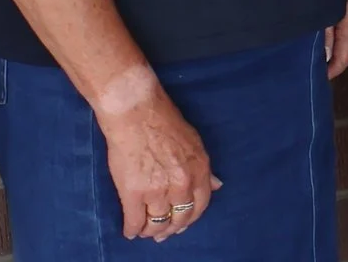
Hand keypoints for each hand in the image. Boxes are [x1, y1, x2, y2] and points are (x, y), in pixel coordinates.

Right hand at [97, 81, 218, 240]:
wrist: (136, 113)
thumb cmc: (165, 122)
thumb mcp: (195, 143)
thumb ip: (204, 168)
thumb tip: (216, 186)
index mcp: (200, 170)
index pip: (200, 205)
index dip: (190, 218)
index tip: (183, 224)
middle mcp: (181, 183)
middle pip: (179, 218)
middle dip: (171, 229)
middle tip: (163, 234)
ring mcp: (157, 190)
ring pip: (157, 223)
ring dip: (151, 231)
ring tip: (146, 232)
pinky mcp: (132, 193)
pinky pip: (134, 220)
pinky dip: (132, 229)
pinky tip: (131, 231)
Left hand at [322, 0, 347, 78]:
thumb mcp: (322, 7)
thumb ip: (322, 33)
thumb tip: (323, 56)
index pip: (345, 57)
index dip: (332, 71)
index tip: (319, 80)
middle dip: (332, 61)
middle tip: (313, 69)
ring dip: (335, 47)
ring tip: (317, 53)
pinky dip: (339, 34)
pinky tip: (327, 33)